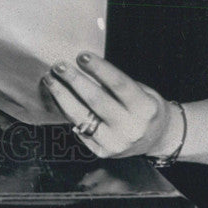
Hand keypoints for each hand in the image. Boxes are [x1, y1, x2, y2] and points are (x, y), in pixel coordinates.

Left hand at [41, 52, 180, 158]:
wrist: (157, 138)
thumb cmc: (144, 107)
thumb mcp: (141, 91)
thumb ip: (116, 83)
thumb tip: (82, 66)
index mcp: (146, 109)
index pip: (119, 85)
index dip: (99, 69)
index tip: (82, 56)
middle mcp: (131, 128)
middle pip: (96, 100)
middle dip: (74, 80)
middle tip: (58, 66)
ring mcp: (116, 143)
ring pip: (81, 117)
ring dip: (62, 95)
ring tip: (50, 79)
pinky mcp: (102, 152)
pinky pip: (78, 128)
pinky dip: (65, 110)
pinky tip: (57, 96)